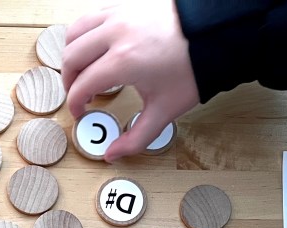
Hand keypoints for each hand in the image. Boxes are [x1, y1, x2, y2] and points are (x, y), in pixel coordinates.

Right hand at [62, 1, 198, 160]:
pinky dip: (86, 33)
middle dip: (70, 81)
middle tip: (80, 95)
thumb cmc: (193, 68)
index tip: (81, 113)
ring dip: (73, 54)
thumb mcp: (164, 111)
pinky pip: (92, 16)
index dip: (75, 104)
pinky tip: (97, 49)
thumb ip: (136, 138)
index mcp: (122, 61)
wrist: (216, 34)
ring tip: (83, 71)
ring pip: (75, 31)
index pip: (81, 85)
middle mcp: (115, 33)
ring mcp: (119, 14)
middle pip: (71, 57)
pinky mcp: (126, 3)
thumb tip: (113, 154)